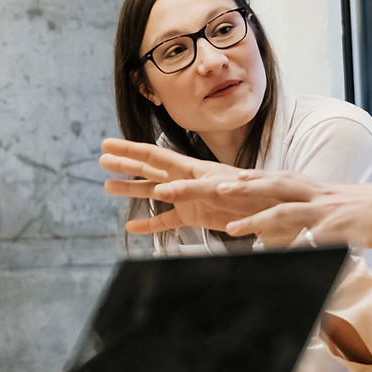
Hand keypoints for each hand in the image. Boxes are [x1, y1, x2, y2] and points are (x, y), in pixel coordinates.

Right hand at [99, 138, 249, 233]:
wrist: (269, 209)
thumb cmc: (249, 193)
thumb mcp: (219, 189)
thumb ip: (190, 190)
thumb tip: (160, 191)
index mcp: (190, 168)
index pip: (153, 156)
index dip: (129, 150)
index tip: (107, 145)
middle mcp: (184, 180)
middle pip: (148, 169)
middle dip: (125, 164)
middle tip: (101, 159)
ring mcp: (186, 198)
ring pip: (152, 192)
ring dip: (131, 189)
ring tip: (107, 187)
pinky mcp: (193, 217)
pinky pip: (165, 221)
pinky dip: (149, 224)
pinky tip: (132, 226)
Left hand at [209, 175, 371, 250]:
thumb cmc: (367, 209)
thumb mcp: (332, 207)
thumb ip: (306, 215)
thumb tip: (282, 233)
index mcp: (311, 188)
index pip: (271, 178)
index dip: (244, 178)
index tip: (217, 177)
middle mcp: (313, 194)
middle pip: (268, 186)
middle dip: (239, 187)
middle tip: (210, 188)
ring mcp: (325, 211)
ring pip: (284, 211)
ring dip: (255, 219)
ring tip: (231, 227)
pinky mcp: (339, 229)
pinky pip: (311, 239)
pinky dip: (293, 247)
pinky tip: (277, 256)